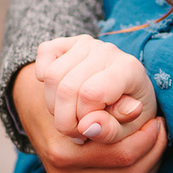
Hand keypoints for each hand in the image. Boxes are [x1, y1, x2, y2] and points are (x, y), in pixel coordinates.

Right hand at [13, 61, 167, 172]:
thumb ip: (113, 103)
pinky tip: (145, 152)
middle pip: (127, 172)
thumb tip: (133, 110)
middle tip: (160, 127)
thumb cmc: (69, 90)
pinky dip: (140, 172)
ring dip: (150, 162)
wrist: (34, 103)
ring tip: (156, 138)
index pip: (123, 154)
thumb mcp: (91, 86)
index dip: (149, 137)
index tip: (157, 120)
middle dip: (152, 150)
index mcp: (63, 151)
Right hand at [36, 36, 157, 142]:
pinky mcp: (67, 42)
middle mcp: (108, 50)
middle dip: (65, 119)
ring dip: (54, 105)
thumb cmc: (125, 114)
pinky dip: (42, 77)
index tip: (90, 131)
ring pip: (51, 75)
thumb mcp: (126, 130)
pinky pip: (44, 55)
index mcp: (129, 69)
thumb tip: (87, 127)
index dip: (84, 119)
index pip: (91, 94)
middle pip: (67, 87)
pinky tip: (59, 93)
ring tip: (70, 116)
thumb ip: (110, 131)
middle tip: (77, 131)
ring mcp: (87, 43)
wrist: (124, 91)